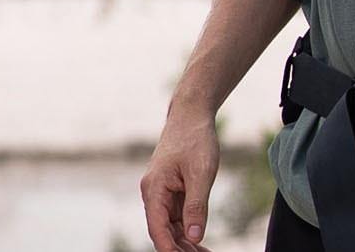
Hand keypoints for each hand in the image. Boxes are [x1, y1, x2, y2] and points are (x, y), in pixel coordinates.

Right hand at [140, 109, 221, 251]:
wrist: (192, 115)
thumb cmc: (195, 139)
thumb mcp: (200, 173)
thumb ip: (196, 206)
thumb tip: (194, 236)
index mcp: (154, 189)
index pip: (158, 229)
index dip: (170, 249)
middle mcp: (153, 193)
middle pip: (163, 231)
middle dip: (180, 249)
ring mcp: (162, 192)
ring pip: (170, 226)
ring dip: (185, 243)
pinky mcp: (172, 190)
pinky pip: (176, 216)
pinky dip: (187, 230)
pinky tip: (200, 242)